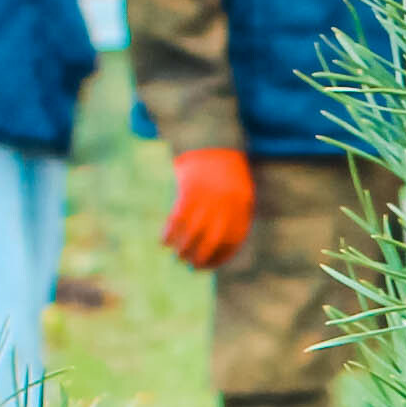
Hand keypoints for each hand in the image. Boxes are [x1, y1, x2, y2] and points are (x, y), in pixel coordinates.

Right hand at [162, 146, 255, 269]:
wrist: (213, 140)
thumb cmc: (225, 171)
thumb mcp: (239, 192)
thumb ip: (234, 216)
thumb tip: (222, 246)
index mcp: (242, 207)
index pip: (232, 242)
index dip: (219, 258)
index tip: (208, 266)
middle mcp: (226, 205)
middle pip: (213, 241)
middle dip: (201, 258)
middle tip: (191, 266)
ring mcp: (207, 198)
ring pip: (194, 233)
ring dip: (184, 249)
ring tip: (177, 256)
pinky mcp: (189, 190)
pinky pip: (178, 219)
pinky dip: (170, 233)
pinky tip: (163, 241)